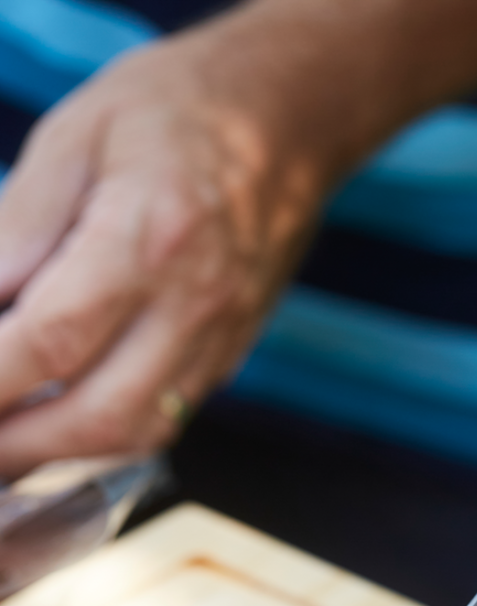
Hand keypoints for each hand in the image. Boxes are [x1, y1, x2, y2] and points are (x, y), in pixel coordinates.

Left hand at [0, 9, 328, 473]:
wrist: (284, 123)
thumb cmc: (173, 115)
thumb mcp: (74, 138)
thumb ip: (18, 227)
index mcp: (149, 237)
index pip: (53, 340)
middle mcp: (192, 305)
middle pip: (100, 415)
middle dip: (19, 445)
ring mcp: (218, 340)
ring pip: (136, 434)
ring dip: (59, 454)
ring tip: (6, 447)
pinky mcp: (227, 357)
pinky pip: (163, 420)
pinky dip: (102, 434)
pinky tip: (57, 422)